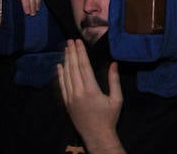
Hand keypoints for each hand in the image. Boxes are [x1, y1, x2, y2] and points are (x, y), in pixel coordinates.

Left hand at [58, 39, 124, 153]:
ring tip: (66, 49)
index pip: (84, 66)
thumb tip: (114, 63)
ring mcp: (70, 98)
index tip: (78, 42)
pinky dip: (60, 75)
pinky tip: (59, 66)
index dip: (80, 53)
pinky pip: (62, 86)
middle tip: (70, 40)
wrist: (97, 136)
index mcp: (91, 89)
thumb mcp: (116, 99)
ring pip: (66, 75)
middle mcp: (78, 92)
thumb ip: (114, 80)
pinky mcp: (67, 103)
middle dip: (71, 53)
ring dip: (66, 61)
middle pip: (73, 68)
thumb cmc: (109, 118)